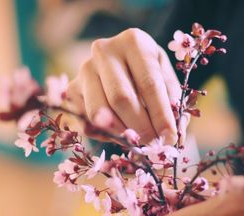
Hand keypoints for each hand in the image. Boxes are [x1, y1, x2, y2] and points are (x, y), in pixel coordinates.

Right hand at [67, 28, 181, 143]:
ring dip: (121, 134)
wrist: (119, 64)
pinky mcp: (70, 91)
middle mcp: (104, 51)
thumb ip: (173, 104)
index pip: (148, 84)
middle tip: (153, 145)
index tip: (170, 138)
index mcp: (133, 42)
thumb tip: (173, 137)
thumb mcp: (166, 79)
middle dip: (140, 128)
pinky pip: (86, 123)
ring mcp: (83, 70)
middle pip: (121, 98)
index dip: (161, 115)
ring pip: (99, 113)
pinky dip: (105, 135)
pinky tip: (119, 133)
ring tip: (138, 141)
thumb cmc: (148, 72)